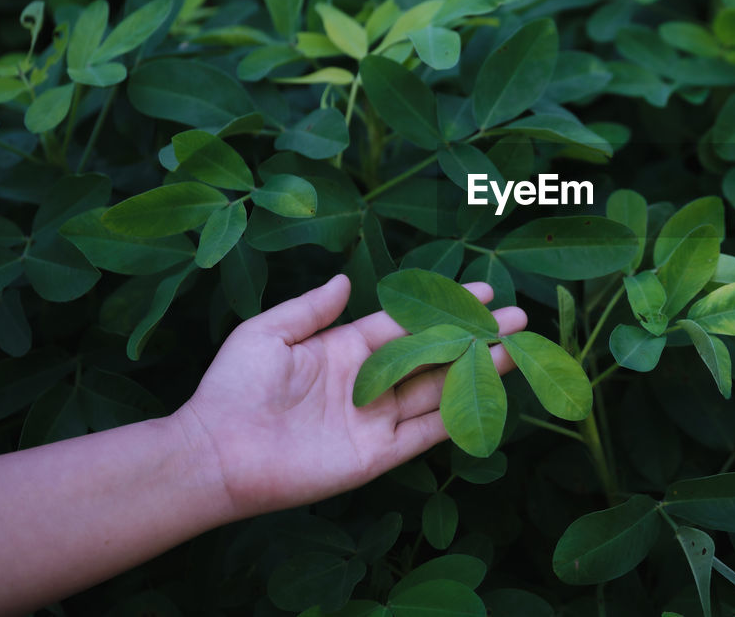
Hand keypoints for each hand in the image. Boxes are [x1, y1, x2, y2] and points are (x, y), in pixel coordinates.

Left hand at [174, 274, 525, 518]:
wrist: (217, 452)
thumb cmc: (233, 388)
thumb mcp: (268, 332)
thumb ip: (311, 308)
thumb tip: (343, 278)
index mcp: (347, 350)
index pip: (408, 324)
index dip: (445, 308)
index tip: (484, 293)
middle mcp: (369, 382)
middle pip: (434, 355)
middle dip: (475, 336)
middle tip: (518, 318)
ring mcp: (376, 419)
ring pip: (439, 389)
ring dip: (478, 369)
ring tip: (516, 348)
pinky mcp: (377, 455)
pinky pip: (425, 433)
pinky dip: (458, 415)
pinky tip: (489, 395)